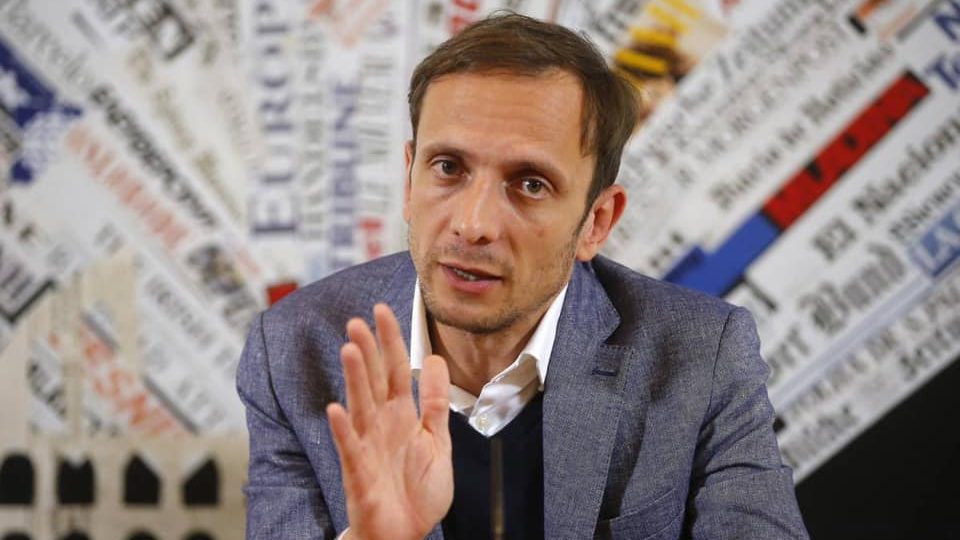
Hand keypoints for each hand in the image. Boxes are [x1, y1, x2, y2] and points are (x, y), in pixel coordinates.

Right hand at [327, 304, 452, 539]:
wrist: (406, 535)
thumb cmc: (417, 492)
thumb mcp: (438, 441)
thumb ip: (436, 403)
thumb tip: (435, 360)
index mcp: (402, 415)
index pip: (396, 370)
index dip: (391, 341)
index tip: (383, 310)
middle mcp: (381, 424)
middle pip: (374, 381)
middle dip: (368, 351)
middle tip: (357, 321)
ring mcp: (367, 446)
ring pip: (359, 405)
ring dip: (355, 378)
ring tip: (349, 350)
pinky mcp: (358, 472)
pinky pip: (349, 448)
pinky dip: (342, 429)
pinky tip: (335, 409)